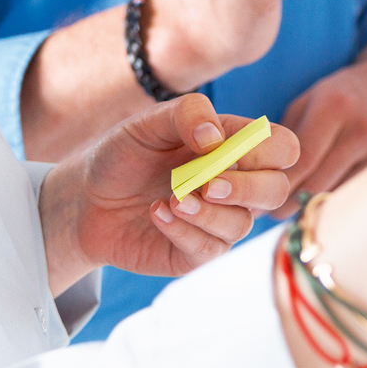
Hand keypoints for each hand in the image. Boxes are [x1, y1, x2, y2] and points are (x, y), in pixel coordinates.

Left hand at [38, 96, 296, 296]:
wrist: (85, 198)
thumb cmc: (121, 155)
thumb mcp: (146, 123)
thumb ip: (185, 114)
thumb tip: (216, 136)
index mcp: (230, 145)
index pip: (281, 147)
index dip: (268, 150)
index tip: (226, 148)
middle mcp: (233, 183)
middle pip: (277, 189)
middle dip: (248, 188)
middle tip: (208, 184)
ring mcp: (218, 220)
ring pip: (243, 224)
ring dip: (208, 212)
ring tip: (171, 198)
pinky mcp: (198, 253)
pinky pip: (210, 249)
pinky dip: (183, 229)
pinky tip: (156, 212)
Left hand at [276, 42, 366, 216]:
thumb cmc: (336, 95)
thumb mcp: (308, 102)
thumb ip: (287, 136)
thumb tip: (260, 176)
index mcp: (335, 107)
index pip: (304, 159)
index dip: (280, 184)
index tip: (259, 200)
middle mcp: (362, 130)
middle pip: (320, 182)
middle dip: (290, 203)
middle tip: (268, 214)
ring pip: (336, 194)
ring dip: (310, 208)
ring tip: (286, 213)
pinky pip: (353, 195)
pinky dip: (331, 203)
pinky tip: (315, 207)